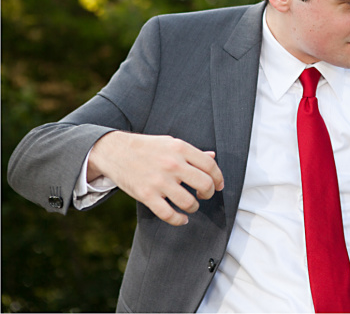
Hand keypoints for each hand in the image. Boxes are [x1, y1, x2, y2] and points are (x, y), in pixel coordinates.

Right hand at [87, 131, 223, 225]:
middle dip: (209, 193)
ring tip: (191, 205)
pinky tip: (181, 219)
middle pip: (204, 184)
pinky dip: (178, 220)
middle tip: (204, 195)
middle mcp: (172, 164)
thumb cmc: (147, 147)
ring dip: (193, 207)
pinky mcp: (146, 195)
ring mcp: (159, 181)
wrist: (114, 151)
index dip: (219, 178)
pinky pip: (168, 214)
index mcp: (180, 149)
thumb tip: (212, 157)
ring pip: (188, 202)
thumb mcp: (170, 143)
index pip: (210, 166)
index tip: (219, 185)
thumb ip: (192, 152)